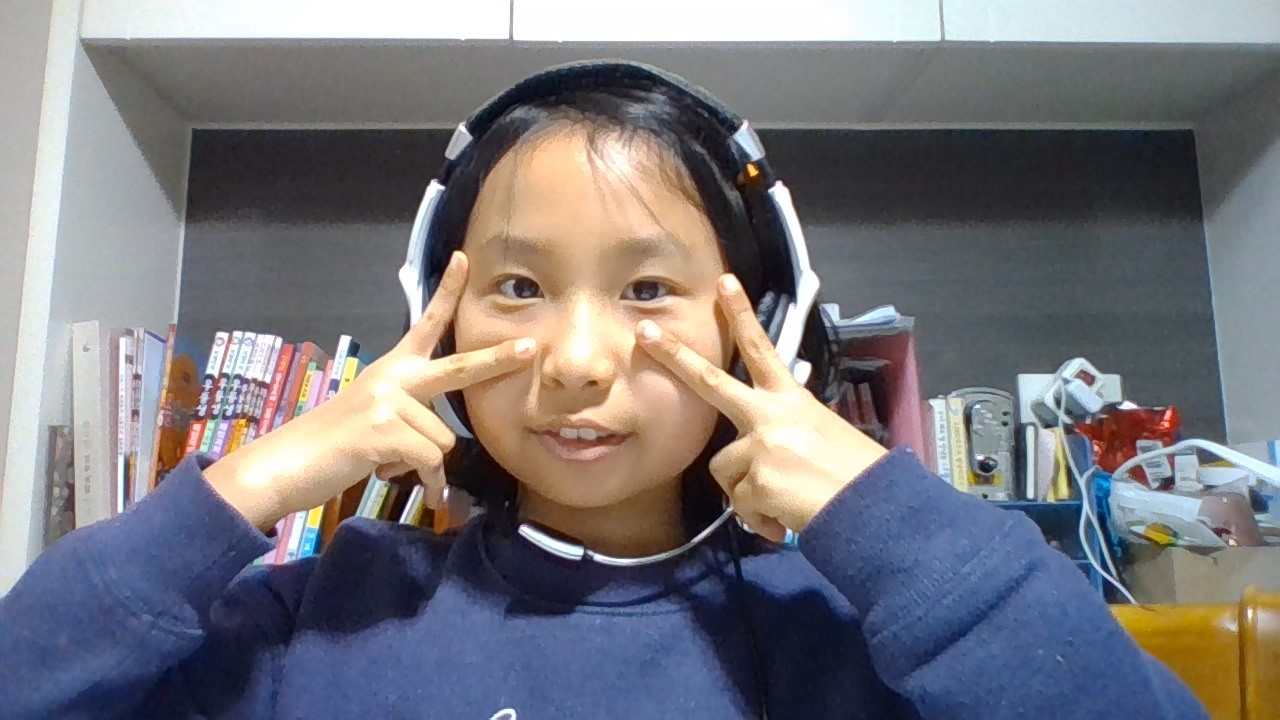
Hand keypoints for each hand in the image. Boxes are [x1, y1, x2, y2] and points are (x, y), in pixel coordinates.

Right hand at [205, 252, 535, 529]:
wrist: (286, 464)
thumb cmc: (334, 446)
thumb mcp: (375, 420)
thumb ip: (410, 421)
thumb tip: (437, 460)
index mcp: (393, 370)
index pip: (425, 324)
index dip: (447, 293)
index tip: (464, 260)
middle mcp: (393, 378)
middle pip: (458, 368)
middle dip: (496, 361)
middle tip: (531, 348)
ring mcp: (388, 401)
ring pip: (443, 439)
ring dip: (423, 463)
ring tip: (385, 462)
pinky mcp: (382, 429)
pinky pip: (429, 461)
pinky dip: (422, 481)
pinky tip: (386, 475)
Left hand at [637, 275, 887, 541]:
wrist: (877, 509)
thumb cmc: (855, 477)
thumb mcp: (822, 437)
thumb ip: (784, 434)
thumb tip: (758, 459)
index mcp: (792, 400)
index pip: (763, 350)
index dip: (742, 315)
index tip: (724, 284)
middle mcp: (773, 415)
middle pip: (712, 382)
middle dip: (676, 357)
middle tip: (644, 332)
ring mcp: (762, 445)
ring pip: (725, 471)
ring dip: (747, 494)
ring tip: (783, 503)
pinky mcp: (758, 480)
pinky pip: (741, 506)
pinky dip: (761, 520)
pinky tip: (786, 521)